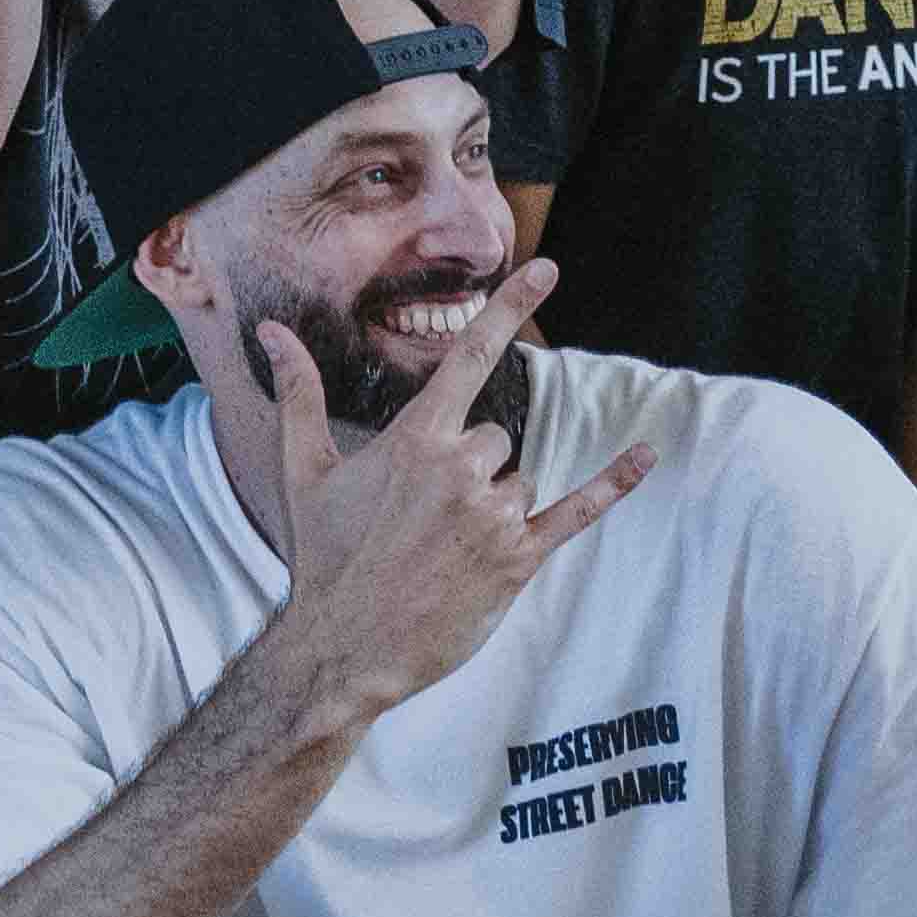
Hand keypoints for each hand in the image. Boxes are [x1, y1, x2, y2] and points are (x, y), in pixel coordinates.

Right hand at [229, 268, 656, 731]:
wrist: (344, 649)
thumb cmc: (323, 557)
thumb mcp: (304, 471)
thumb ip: (297, 393)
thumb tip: (270, 331)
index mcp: (416, 439)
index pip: (472, 355)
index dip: (510, 306)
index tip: (547, 267)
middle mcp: (461, 468)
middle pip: (495, 437)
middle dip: (467, 468)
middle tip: (421, 520)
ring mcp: (494, 514)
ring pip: (520, 479)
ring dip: (493, 505)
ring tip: (444, 549)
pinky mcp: (519, 559)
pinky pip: (577, 510)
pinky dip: (612, 484)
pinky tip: (645, 455)